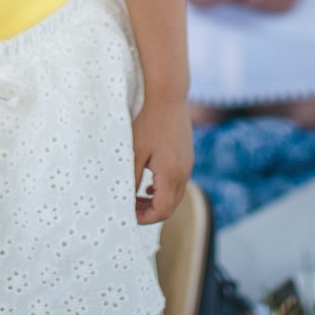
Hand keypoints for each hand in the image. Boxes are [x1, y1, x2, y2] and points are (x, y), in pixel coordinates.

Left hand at [131, 97, 192, 225]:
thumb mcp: (135, 152)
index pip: (162, 211)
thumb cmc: (148, 123)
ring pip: (175, 194)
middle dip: (150, 212)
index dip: (145, 218)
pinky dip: (163, 188)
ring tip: (136, 196)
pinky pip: (177, 181)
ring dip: (156, 200)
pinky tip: (149, 182)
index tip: (128, 214)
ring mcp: (187, 164)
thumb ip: (133, 179)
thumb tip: (127, 199)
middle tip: (130, 208)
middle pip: (171, 206)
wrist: (168, 96)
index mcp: (171, 175)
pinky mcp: (187, 156)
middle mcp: (183, 172)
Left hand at [235, 0, 305, 13]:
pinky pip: (288, 5)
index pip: (256, 0)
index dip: (246, 2)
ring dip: (267, 9)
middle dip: (255, 6)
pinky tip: (269, 0)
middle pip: (267, 6)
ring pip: (278, 9)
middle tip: (246, 0)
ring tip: (257, 0)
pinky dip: (278, 7)